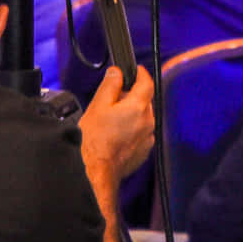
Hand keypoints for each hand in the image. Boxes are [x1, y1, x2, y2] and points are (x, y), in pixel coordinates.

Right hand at [79, 64, 153, 182]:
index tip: (136, 71)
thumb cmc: (94, 141)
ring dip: (131, 114)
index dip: (141, 74)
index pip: (147, 83)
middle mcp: (148, 122)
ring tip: (111, 121)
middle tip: (112, 100)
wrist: (96, 171)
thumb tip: (116, 73)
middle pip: (144, 100)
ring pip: (143, 117)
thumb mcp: (98, 106)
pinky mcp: (143, 151)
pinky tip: (115, 135)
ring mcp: (147, 138)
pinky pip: (140, 133)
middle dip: (131, 96)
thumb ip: (110, 86)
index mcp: (138, 107)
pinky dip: (132, 130)